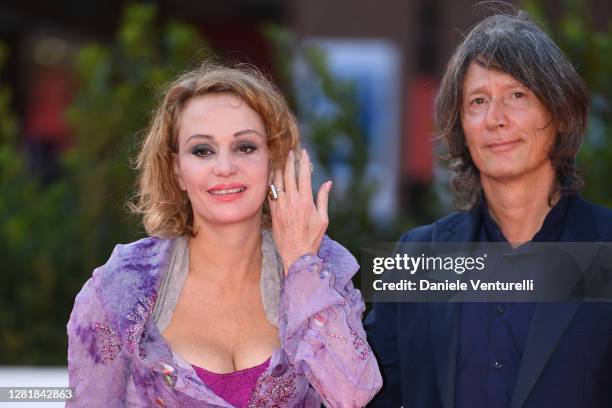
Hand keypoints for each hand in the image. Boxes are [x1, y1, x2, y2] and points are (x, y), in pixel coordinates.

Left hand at [268, 149, 331, 274]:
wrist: (296, 254)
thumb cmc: (312, 238)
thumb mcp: (323, 219)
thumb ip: (323, 199)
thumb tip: (327, 183)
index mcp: (305, 201)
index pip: (304, 175)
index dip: (303, 161)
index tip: (303, 152)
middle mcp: (291, 201)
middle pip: (288, 175)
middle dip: (290, 161)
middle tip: (290, 152)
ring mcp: (281, 206)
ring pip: (277, 182)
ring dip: (279, 170)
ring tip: (280, 161)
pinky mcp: (273, 212)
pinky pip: (270, 193)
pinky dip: (271, 183)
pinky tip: (272, 178)